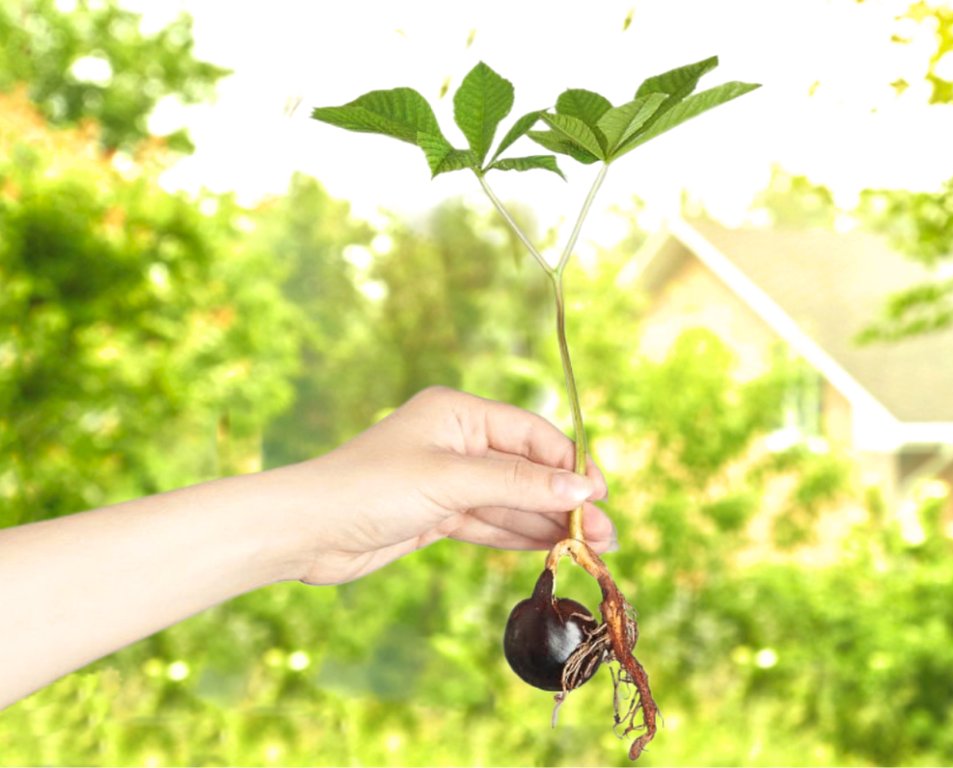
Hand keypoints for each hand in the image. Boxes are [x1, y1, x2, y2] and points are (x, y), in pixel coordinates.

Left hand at [290, 387, 613, 585]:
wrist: (304, 531)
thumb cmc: (369, 489)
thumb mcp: (452, 481)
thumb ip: (519, 485)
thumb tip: (582, 489)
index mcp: (459, 413)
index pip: (532, 434)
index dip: (570, 465)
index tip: (601, 496)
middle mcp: (457, 441)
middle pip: (527, 469)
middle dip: (567, 501)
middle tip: (608, 534)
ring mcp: (448, 479)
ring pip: (512, 500)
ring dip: (550, 523)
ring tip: (594, 548)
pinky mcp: (437, 514)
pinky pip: (491, 522)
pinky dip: (521, 535)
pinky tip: (553, 547)